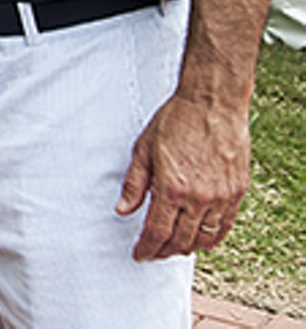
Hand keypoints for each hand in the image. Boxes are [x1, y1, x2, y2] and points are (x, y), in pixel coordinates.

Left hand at [117, 90, 250, 259]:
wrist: (212, 104)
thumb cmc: (175, 121)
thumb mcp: (143, 149)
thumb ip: (134, 183)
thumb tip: (123, 209)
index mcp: (171, 187)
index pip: (157, 232)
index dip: (147, 248)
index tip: (139, 254)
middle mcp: (198, 197)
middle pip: (180, 240)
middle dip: (163, 251)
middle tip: (153, 253)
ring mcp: (220, 196)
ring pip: (203, 238)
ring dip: (186, 247)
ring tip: (173, 248)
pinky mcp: (236, 192)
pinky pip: (224, 226)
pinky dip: (211, 238)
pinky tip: (200, 238)